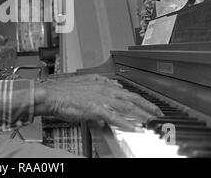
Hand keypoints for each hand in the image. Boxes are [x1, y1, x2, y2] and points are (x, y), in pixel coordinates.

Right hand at [35, 77, 163, 131]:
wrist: (52, 94)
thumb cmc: (65, 91)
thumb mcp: (85, 81)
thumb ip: (101, 82)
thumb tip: (115, 84)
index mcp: (103, 85)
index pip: (128, 92)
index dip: (142, 100)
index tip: (152, 106)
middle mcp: (105, 90)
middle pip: (132, 99)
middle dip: (148, 107)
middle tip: (158, 115)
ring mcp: (101, 99)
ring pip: (127, 107)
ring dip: (141, 115)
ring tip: (152, 122)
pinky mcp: (95, 109)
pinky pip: (114, 117)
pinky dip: (126, 123)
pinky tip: (135, 128)